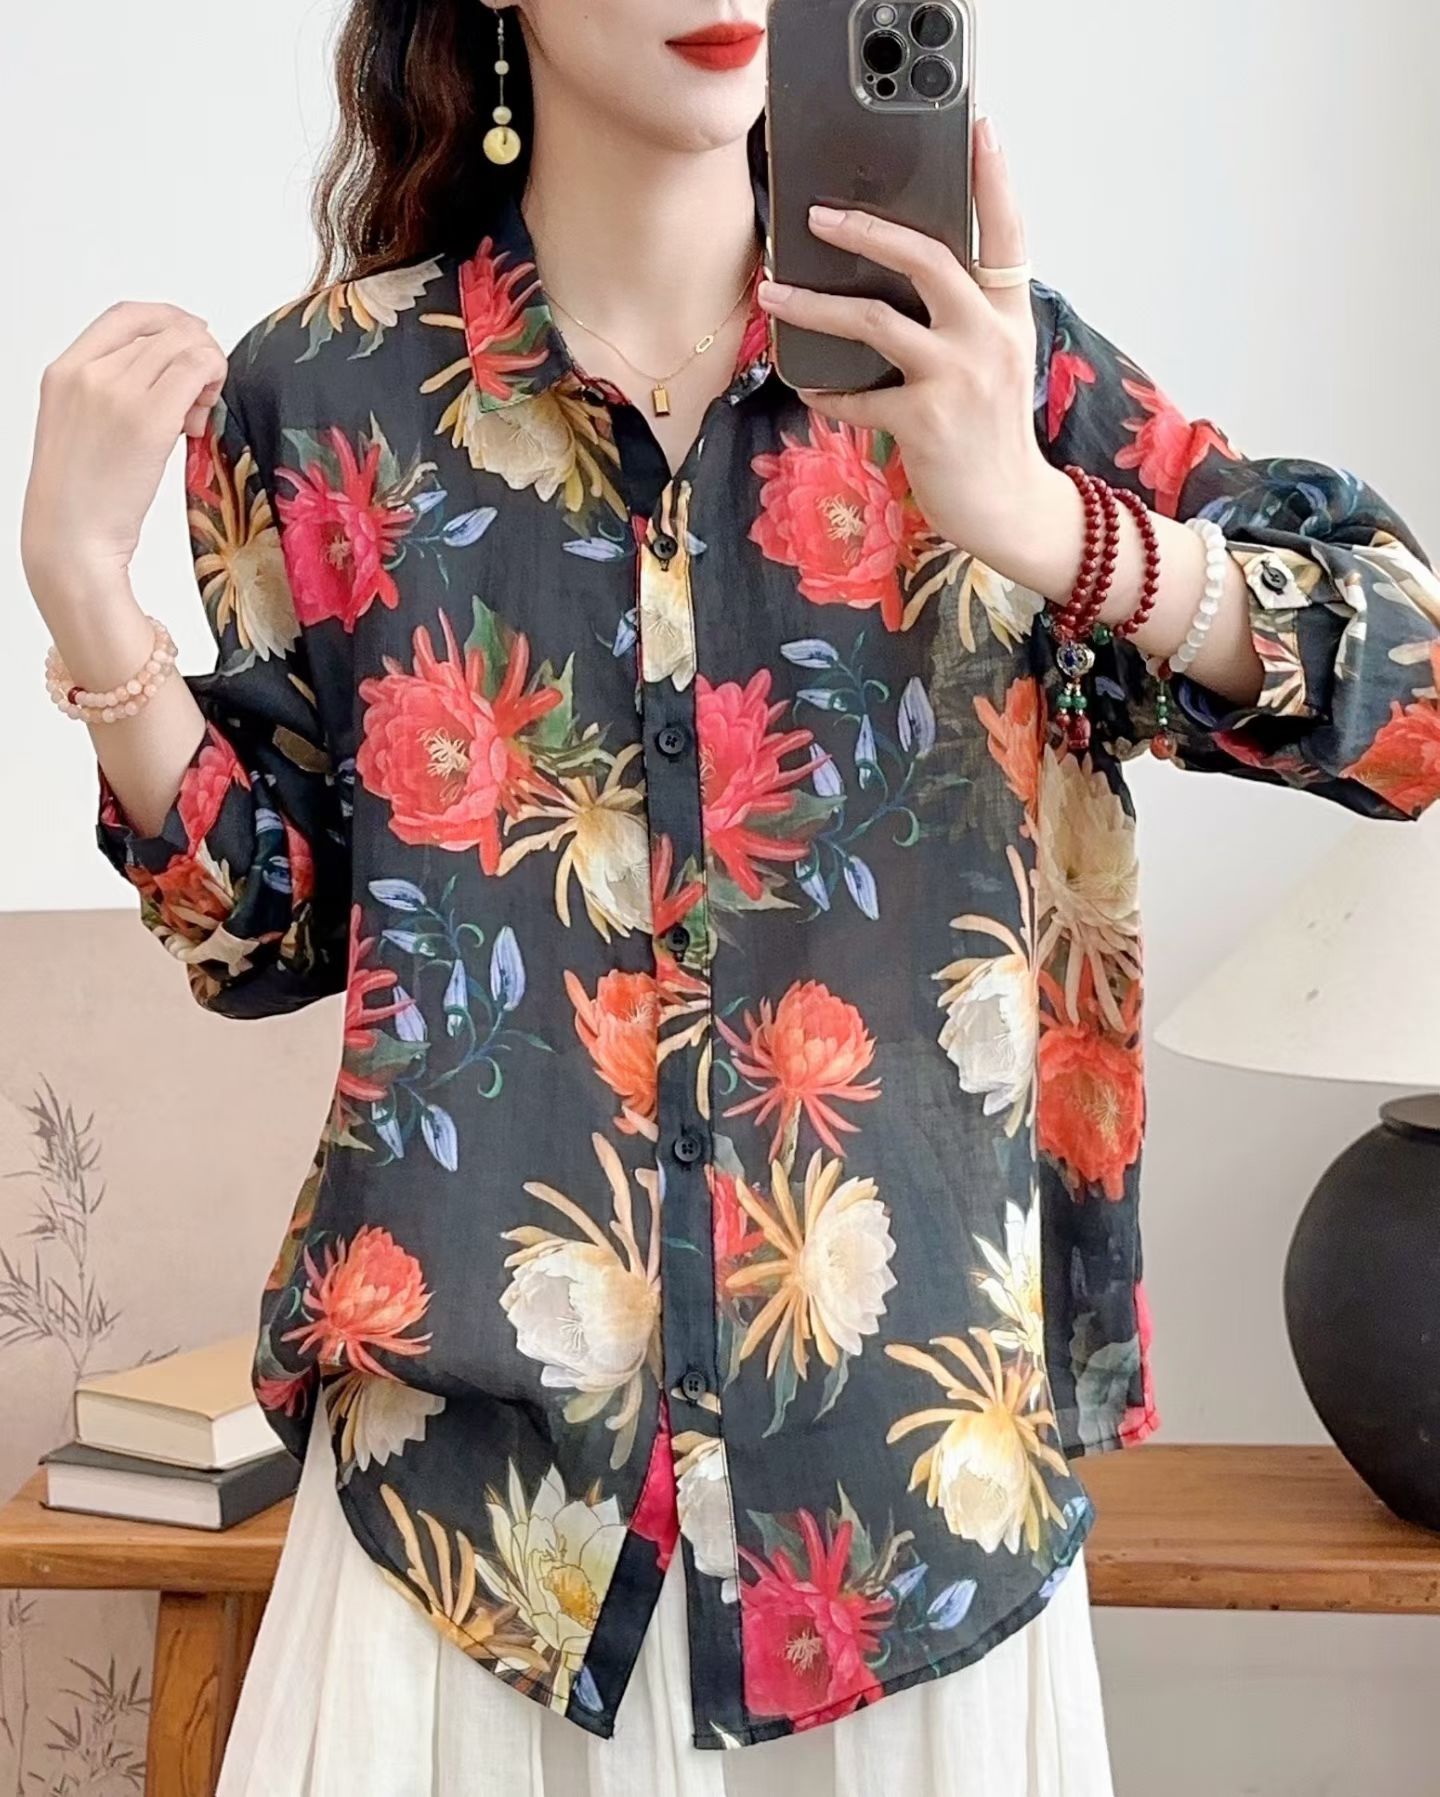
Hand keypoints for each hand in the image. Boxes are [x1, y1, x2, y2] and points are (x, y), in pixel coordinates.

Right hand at [21, 301, 227, 614]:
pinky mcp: (148, 419)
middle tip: (203, 391)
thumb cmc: (80, 496)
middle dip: (196, 352)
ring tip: (196, 414)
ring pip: (185, 346)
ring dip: (208, 371)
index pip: (126, 316)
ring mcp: (118, 392)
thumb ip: (116, 391)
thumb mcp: (83, 426)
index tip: (193, 336)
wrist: (70, 538)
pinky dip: (212, 383)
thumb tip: (168, 374)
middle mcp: (89, 372)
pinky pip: (196, 371)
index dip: (169, 319)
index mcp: (66, 369)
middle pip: (163, 330)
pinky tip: (200, 419)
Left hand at [755, 116, 1079, 597]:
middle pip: (927, 258)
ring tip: (773, 294)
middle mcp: (988, 336)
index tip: (981, 130)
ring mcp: (958, 377)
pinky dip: (825, 390)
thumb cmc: (992, 435)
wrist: (1010, 507)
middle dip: (867, 230)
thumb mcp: (997, 364)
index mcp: (1008, 315)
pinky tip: (804, 384)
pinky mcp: (925, 419)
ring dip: (814, 306)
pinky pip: (858, 394)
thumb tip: (901, 286)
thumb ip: (967, 320)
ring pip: (874, 319)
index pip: (1007, 235)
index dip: (995, 181)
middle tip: (818, 215)